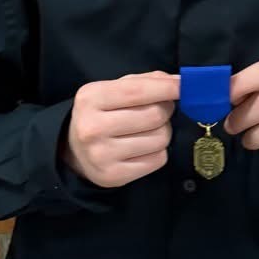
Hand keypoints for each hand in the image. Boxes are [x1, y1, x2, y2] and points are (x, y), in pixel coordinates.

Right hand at [63, 71, 179, 187]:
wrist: (74, 150)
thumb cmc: (101, 112)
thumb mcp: (113, 89)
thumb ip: (144, 82)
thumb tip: (177, 82)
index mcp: (91, 98)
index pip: (137, 91)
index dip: (165, 88)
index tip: (185, 86)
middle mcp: (93, 127)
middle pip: (154, 116)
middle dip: (166, 110)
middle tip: (162, 109)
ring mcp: (102, 155)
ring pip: (160, 139)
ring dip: (164, 131)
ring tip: (150, 129)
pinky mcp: (114, 176)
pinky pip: (158, 160)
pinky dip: (159, 151)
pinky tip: (144, 147)